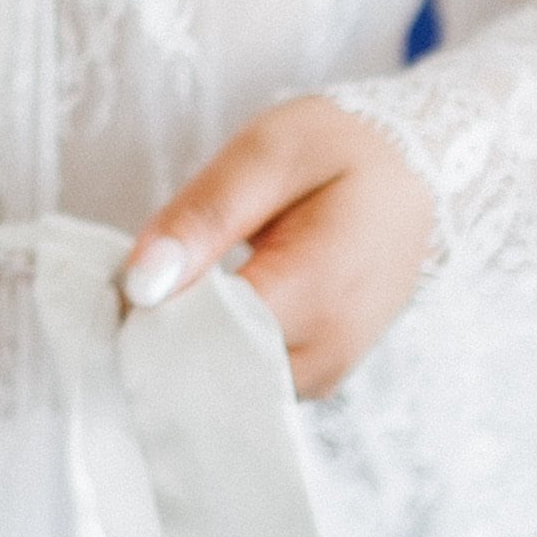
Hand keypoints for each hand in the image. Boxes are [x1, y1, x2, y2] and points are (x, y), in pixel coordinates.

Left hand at [117, 93, 433, 399]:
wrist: (416, 176)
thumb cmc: (339, 153)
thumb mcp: (267, 154)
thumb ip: (203, 217)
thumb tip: (139, 285)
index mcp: (316, 290)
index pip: (203, 340)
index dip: (149, 318)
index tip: (120, 288)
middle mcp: (328, 350)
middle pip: (212, 370)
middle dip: (162, 334)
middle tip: (141, 281)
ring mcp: (329, 370)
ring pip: (228, 383)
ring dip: (188, 345)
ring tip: (182, 284)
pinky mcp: (322, 375)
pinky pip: (251, 381)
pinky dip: (218, 351)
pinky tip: (206, 307)